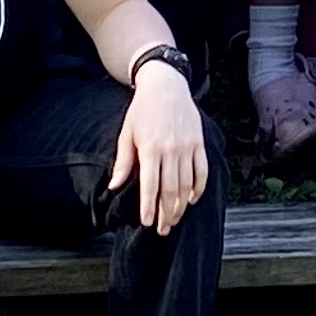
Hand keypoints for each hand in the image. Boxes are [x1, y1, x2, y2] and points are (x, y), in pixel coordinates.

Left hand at [109, 58, 208, 231]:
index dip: (149, 207)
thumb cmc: (142, 110)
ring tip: (174, 220)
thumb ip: (123, 162)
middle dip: (166, 214)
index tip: (147, 223)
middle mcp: (170, 150)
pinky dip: (198, 188)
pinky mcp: (199, 143)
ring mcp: (187, 147)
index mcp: (150, 148)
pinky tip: (191, 200)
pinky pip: (202, 171)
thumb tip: (113, 186)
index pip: (150, 186)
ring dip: (181, 206)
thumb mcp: (127, 133)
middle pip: (170, 190)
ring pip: (187, 185)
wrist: (166, 86)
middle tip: (162, 230)